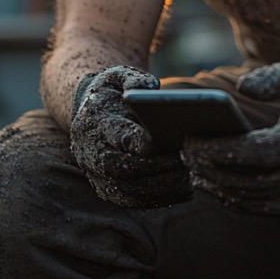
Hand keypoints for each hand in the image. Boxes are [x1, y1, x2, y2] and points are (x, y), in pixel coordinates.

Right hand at [69, 66, 192, 207]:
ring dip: (162, 185)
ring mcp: (99, 176)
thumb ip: (133, 79)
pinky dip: (161, 197)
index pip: (114, 135)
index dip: (133, 141)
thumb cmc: (113, 94)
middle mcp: (91, 154)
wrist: (90, 116)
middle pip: (123, 169)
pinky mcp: (110, 192)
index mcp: (94, 124)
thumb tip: (150, 89)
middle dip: (156, 166)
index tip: (155, 141)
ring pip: (131, 190)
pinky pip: (136, 202)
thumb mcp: (117, 76)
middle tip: (184, 160)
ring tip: (189, 174)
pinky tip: (185, 187)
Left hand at [183, 62, 279, 215]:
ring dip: (218, 187)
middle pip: (251, 180)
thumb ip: (276, 77)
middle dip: (211, 168)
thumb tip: (243, 86)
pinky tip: (214, 184)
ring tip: (193, 168)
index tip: (190, 140)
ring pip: (254, 201)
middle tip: (183, 153)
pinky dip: (234, 200)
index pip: (260, 152)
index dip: (221, 149)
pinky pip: (263, 210)